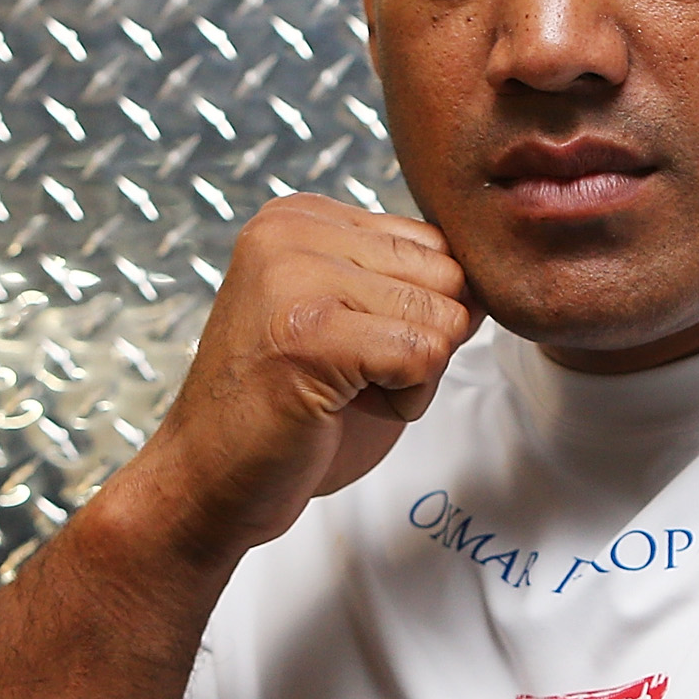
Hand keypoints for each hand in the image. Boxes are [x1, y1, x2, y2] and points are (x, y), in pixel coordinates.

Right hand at [129, 194, 479, 561]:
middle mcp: (292, 230)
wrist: (209, 481)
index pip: (434, 244)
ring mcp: (296, 276)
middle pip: (448, 275)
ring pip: (444, 315)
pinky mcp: (310, 331)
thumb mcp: (353, 319)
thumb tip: (489, 278)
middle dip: (422, 342)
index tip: (347, 346)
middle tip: (347, 376)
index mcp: (302, 216)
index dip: (417, 315)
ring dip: (413, 375)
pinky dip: (405, 400)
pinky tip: (341, 408)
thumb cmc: (286, 412)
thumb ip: (408, 282)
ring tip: (341, 390)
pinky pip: (426, 354)